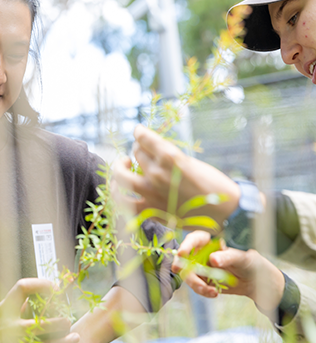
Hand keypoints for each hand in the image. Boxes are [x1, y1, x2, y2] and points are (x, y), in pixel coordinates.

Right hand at [0, 278, 78, 342]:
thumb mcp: (1, 310)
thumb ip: (18, 303)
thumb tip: (40, 292)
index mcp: (5, 308)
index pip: (22, 288)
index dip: (40, 283)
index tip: (54, 286)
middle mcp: (9, 325)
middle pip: (39, 322)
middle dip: (57, 320)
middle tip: (67, 318)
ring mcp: (13, 341)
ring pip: (43, 342)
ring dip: (62, 340)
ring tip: (73, 336)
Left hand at [113, 125, 242, 224]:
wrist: (226, 211)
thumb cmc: (213, 184)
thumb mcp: (190, 162)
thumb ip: (168, 158)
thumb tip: (150, 152)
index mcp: (170, 157)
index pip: (144, 138)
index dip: (139, 133)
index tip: (138, 131)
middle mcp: (158, 173)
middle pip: (136, 153)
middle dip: (136, 149)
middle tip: (139, 150)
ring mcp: (152, 193)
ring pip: (122, 176)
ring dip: (119, 167)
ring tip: (123, 164)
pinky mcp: (151, 210)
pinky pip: (125, 203)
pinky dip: (118, 194)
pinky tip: (117, 188)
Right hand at [172, 231, 284, 313]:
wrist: (255, 282)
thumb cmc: (250, 263)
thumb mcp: (242, 258)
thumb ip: (227, 257)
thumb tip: (212, 259)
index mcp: (210, 244)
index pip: (195, 240)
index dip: (186, 245)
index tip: (182, 254)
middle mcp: (202, 255)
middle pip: (186, 259)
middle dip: (186, 270)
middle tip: (189, 278)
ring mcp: (201, 269)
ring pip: (188, 275)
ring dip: (196, 284)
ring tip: (212, 291)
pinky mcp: (203, 281)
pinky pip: (197, 286)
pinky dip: (203, 291)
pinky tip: (214, 293)